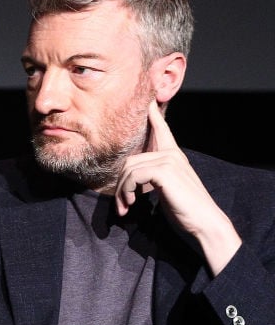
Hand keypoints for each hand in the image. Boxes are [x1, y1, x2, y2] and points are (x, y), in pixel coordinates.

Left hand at [115, 100, 240, 273]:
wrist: (204, 223)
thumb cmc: (184, 210)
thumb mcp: (165, 189)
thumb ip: (151, 178)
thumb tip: (129, 179)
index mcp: (174, 156)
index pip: (162, 130)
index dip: (153, 115)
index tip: (147, 101)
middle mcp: (172, 154)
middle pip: (130, 160)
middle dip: (120, 184)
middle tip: (121, 206)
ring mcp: (169, 160)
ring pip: (129, 169)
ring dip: (122, 192)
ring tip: (125, 208)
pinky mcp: (165, 170)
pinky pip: (133, 175)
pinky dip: (127, 191)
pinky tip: (131, 205)